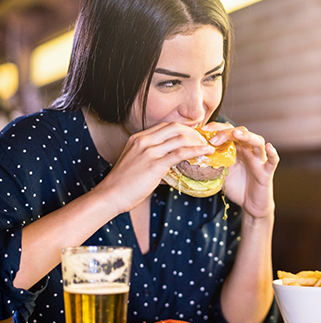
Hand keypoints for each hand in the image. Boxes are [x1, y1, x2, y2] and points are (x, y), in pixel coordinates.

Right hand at [98, 122, 214, 213]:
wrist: (110, 195)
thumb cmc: (123, 184)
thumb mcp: (136, 165)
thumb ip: (153, 161)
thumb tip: (171, 168)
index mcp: (138, 138)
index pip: (166, 126)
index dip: (183, 129)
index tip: (194, 136)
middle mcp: (143, 141)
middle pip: (175, 127)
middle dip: (193, 132)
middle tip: (204, 140)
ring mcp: (149, 151)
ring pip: (180, 138)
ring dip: (197, 141)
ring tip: (208, 147)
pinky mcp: (155, 164)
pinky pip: (180, 153)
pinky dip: (196, 151)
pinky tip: (205, 152)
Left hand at [202, 123, 278, 218]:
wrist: (251, 204)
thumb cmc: (237, 187)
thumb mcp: (221, 172)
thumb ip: (212, 163)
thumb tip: (192, 156)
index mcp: (237, 149)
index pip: (228, 131)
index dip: (216, 128)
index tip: (202, 130)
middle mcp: (249, 151)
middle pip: (241, 132)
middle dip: (226, 132)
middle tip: (212, 138)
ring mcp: (259, 160)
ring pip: (257, 142)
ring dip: (247, 136)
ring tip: (236, 134)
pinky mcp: (267, 172)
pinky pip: (273, 161)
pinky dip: (273, 153)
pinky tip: (268, 147)